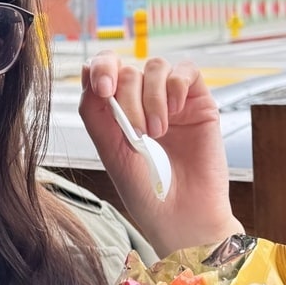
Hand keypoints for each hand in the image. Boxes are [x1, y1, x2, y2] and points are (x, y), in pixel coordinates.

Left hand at [78, 54, 242, 256]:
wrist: (182, 217)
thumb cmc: (146, 194)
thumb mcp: (111, 153)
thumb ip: (96, 114)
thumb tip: (85, 72)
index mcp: (119, 113)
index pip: (106, 71)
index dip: (101, 68)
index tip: (102, 89)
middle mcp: (144, 102)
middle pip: (129, 70)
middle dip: (128, 97)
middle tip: (137, 133)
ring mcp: (172, 101)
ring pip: (156, 67)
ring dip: (151, 97)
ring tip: (157, 132)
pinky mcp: (199, 103)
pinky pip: (187, 71)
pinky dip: (176, 86)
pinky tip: (174, 114)